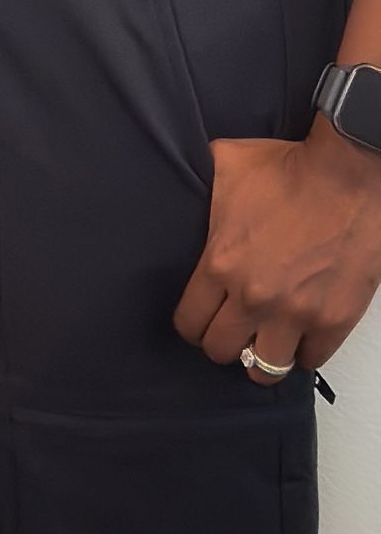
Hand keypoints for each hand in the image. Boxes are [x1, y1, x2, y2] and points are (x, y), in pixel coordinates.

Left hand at [174, 120, 380, 380]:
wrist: (347, 177)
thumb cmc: (287, 168)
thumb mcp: (225, 165)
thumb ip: (202, 186)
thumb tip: (186, 179)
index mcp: (220, 264)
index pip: (189, 322)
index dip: (191, 324)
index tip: (200, 318)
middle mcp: (253, 298)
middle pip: (221, 352)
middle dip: (222, 343)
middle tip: (232, 329)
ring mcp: (295, 314)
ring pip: (266, 368)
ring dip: (262, 357)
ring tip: (264, 341)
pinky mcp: (333, 321)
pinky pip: (311, 360)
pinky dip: (304, 351)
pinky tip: (299, 333)